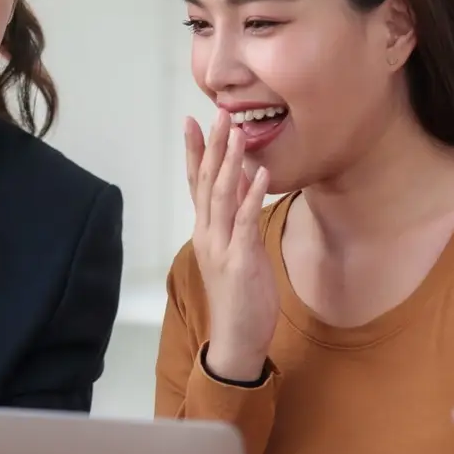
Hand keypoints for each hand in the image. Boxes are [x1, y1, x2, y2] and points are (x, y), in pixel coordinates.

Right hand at [184, 112, 275, 381]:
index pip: (196, 184)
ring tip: (237, 133)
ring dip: (230, 163)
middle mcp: (208, 235)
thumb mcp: (236, 251)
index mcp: (206, 232)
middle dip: (212, 147)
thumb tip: (241, 185)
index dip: (195, 152)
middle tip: (218, 114)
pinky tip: (259, 173)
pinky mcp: (239, 261)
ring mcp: (221, 247)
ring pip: (221, 197)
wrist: (237, 339)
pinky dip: (251, 195)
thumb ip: (234, 220)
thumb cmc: (240, 296)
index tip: (193, 122)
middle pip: (206, 183)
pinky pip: (245, 222)